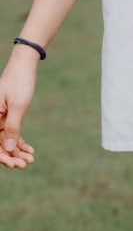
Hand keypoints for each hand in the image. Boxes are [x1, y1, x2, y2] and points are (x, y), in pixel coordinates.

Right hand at [0, 49, 37, 168]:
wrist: (24, 65)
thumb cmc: (19, 82)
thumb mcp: (17, 106)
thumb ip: (12, 127)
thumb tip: (7, 148)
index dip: (1, 156)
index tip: (14, 164)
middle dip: (10, 156)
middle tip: (26, 164)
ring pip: (5, 139)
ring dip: (17, 151)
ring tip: (31, 159)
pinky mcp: (7, 115)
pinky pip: (11, 132)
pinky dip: (19, 142)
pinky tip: (30, 150)